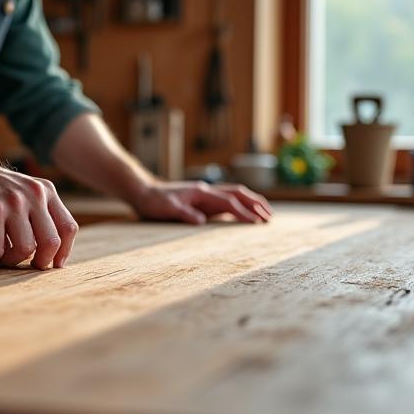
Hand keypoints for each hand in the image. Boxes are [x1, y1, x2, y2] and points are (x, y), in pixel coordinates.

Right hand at [0, 158, 77, 269]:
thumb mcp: (25, 193)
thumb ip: (42, 215)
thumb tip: (55, 254)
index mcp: (46, 191)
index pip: (68, 228)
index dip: (64, 251)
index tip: (54, 264)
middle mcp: (34, 195)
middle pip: (51, 242)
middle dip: (41, 262)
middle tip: (28, 266)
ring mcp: (13, 203)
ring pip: (25, 249)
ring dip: (10, 260)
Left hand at [130, 181, 272, 224]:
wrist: (143, 192)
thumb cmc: (153, 201)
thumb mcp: (166, 209)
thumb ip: (184, 214)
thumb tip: (201, 221)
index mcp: (201, 192)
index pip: (228, 201)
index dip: (243, 212)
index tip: (257, 222)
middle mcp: (206, 191)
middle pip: (238, 193)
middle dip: (256, 204)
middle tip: (270, 217)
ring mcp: (205, 195)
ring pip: (234, 195)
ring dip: (250, 203)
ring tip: (265, 215)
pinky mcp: (202, 200)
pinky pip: (226, 202)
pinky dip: (239, 207)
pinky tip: (245, 215)